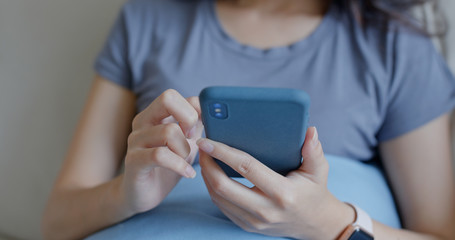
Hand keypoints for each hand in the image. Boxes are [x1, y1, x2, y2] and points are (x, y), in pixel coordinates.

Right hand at [121, 89, 202, 214]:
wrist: (142, 194)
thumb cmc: (167, 166)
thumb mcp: (186, 142)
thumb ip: (195, 125)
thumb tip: (212, 110)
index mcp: (154, 114)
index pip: (174, 95)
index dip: (194, 108)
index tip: (201, 127)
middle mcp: (142, 122)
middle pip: (167, 98)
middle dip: (189, 117)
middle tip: (193, 138)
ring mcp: (135, 140)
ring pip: (169, 131)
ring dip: (185, 149)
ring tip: (186, 161)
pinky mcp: (133, 161)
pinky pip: (160, 156)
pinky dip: (180, 165)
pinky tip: (188, 173)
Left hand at [198, 127, 354, 239]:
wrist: (314, 224)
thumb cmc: (314, 192)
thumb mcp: (319, 171)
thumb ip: (314, 150)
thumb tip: (310, 130)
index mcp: (283, 193)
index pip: (246, 168)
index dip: (223, 153)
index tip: (208, 141)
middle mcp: (266, 210)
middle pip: (223, 186)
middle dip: (207, 164)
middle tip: (202, 146)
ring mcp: (254, 222)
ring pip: (218, 198)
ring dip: (206, 176)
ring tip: (204, 157)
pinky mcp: (247, 226)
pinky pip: (222, 207)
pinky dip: (212, 188)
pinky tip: (212, 173)